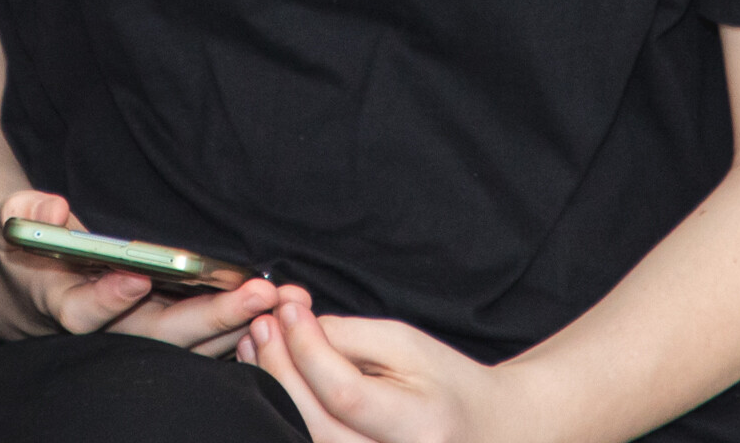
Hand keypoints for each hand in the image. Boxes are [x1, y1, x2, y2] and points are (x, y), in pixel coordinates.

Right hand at [0, 191, 285, 355]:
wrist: (33, 286)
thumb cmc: (26, 248)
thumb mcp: (13, 222)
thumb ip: (26, 213)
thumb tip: (52, 208)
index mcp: (64, 304)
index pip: (85, 312)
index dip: (109, 299)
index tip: (137, 275)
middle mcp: (108, 331)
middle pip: (161, 336)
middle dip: (211, 317)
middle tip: (257, 294)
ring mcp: (141, 332)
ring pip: (192, 342)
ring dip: (240, 324)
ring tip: (285, 300)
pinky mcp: (165, 327)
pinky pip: (205, 336)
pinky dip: (242, 324)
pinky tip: (282, 307)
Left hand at [237, 294, 536, 442]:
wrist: (480, 429)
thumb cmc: (445, 382)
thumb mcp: (405, 345)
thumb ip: (349, 337)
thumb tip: (293, 328)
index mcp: (418, 427)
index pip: (345, 394)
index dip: (309, 350)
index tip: (288, 310)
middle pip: (315, 423)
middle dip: (280, 368)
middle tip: (262, 323)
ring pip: (304, 438)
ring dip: (273, 389)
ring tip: (259, 345)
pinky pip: (308, 442)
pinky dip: (284, 410)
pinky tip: (272, 377)